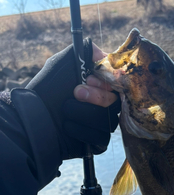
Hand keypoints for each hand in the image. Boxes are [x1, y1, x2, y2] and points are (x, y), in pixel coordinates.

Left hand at [27, 39, 119, 160]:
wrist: (34, 119)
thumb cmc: (46, 91)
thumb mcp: (62, 64)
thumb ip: (83, 52)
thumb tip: (103, 54)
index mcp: (98, 86)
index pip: (118, 83)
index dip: (108, 82)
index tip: (90, 79)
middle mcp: (102, 105)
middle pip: (115, 102)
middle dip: (95, 97)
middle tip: (75, 92)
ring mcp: (101, 125)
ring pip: (108, 121)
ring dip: (83, 113)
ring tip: (66, 110)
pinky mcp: (97, 142)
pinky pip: (101, 137)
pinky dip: (82, 130)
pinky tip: (68, 126)